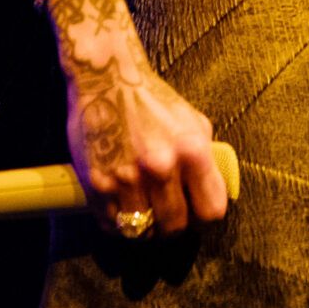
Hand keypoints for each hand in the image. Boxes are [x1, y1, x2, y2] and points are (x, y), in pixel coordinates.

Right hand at [63, 36, 227, 237]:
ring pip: (142, 231)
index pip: (211, 211)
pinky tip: (119, 209)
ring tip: (140, 213)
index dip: (203, 218)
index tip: (194, 215)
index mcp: (192, 151)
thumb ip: (204, 158)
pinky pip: (111, 224)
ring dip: (142, 228)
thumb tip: (211, 191)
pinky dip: (116, 223)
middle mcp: (162, 166)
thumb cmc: (152, 98)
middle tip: (164, 218)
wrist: (106, 77)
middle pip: (175, 227)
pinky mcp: (97, 183)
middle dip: (172, 227)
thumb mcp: (192, 121)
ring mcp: (127, 177)